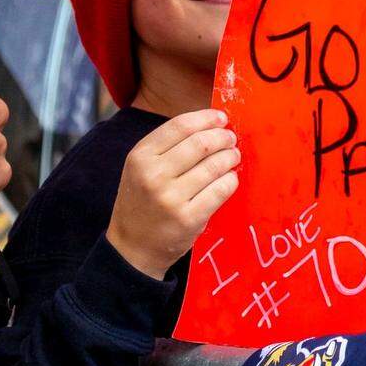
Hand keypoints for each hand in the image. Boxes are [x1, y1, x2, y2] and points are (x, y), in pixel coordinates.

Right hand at [107, 109, 239, 279]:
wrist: (132, 247)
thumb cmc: (141, 202)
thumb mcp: (140, 168)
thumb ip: (167, 147)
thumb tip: (209, 124)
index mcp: (140, 156)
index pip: (180, 126)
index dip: (206, 118)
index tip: (221, 118)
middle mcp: (153, 175)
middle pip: (201, 143)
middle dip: (222, 137)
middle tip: (230, 139)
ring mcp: (171, 198)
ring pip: (214, 166)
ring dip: (230, 157)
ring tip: (233, 156)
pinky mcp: (189, 218)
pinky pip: (221, 190)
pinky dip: (231, 180)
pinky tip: (230, 179)